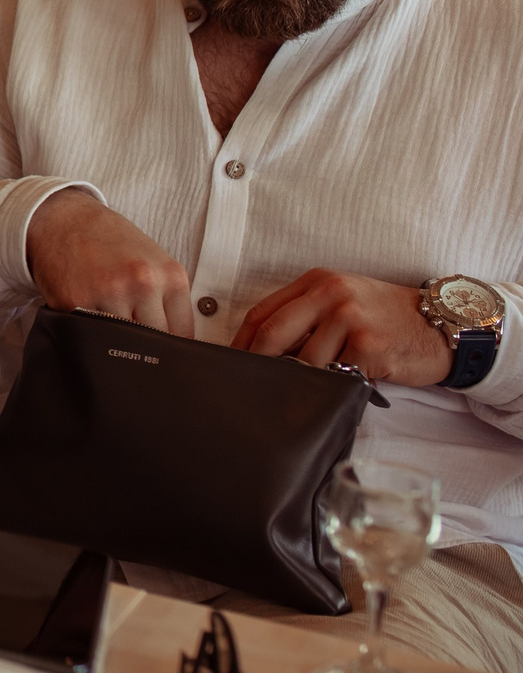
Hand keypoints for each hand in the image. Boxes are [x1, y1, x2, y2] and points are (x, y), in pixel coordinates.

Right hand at [24, 188, 195, 337]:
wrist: (64, 219)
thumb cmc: (110, 241)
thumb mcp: (154, 261)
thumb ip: (167, 298)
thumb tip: (174, 342)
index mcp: (170, 276)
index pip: (181, 334)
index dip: (170, 348)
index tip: (160, 350)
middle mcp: (142, 284)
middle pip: (153, 344)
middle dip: (143, 347)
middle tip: (130, 338)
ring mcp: (108, 293)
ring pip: (122, 344)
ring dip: (114, 342)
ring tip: (107, 323)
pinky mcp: (74, 301)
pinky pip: (88, 334)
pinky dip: (87, 331)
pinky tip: (85, 312)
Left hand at [234, 270, 450, 383]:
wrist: (442, 326)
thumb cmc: (386, 318)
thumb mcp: (343, 301)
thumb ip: (305, 315)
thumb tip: (260, 349)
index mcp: (318, 281)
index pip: (262, 312)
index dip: (242, 341)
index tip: (230, 362)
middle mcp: (331, 294)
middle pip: (273, 333)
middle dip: (257, 363)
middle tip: (249, 385)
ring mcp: (350, 318)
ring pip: (303, 361)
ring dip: (299, 381)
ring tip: (301, 391)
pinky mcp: (369, 346)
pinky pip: (335, 375)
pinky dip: (331, 387)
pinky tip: (338, 389)